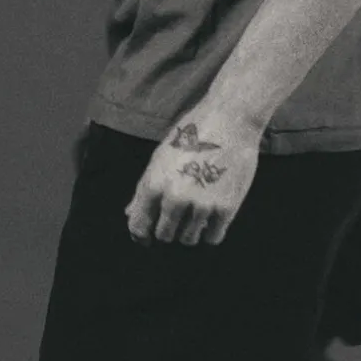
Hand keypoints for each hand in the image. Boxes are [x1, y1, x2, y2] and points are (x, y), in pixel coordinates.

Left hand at [125, 108, 262, 246]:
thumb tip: (130, 213)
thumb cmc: (192, 133)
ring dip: (189, 232)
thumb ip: (144, 188)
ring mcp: (201, 206)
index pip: (139, 226)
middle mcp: (175, 198)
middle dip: (167, 231)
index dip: (141, 235)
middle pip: (165, 236)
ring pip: (188, 240)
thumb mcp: (160, 156)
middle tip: (176, 220)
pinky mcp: (226, 209)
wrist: (230, 120)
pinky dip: (209, 232)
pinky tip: (210, 220)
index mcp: (154, 184)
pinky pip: (212, 238)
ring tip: (194, 216)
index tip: (146, 238)